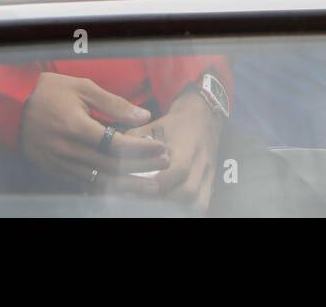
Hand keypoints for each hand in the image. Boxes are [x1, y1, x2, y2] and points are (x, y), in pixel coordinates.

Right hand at [18, 72, 167, 194]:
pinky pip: (84, 182)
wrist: (10, 107)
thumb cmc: (50, 92)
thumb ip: (115, 104)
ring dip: (127, 183)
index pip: (116, 144)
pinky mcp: (53, 170)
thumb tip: (144, 116)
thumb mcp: (83, 87)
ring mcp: (59, 163)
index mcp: (76, 126)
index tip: (161, 148)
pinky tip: (122, 186)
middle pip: (112, 165)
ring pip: (99, 179)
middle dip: (141, 167)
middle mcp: (68, 149)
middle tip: (164, 166)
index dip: (141, 148)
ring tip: (150, 186)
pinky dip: (105, 185)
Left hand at [125, 88, 223, 211]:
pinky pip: (203, 203)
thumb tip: (113, 159)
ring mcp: (210, 173)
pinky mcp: (212, 181)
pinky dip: (188, 210)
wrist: (203, 115)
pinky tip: (172, 208)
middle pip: (188, 192)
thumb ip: (133, 141)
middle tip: (143, 199)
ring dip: (176, 208)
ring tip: (157, 206)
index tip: (138, 187)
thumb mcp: (153, 125)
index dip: (157, 184)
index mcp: (187, 144)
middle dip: (164, 201)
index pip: (177, 170)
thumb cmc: (174, 122)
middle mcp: (202, 160)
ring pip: (198, 202)